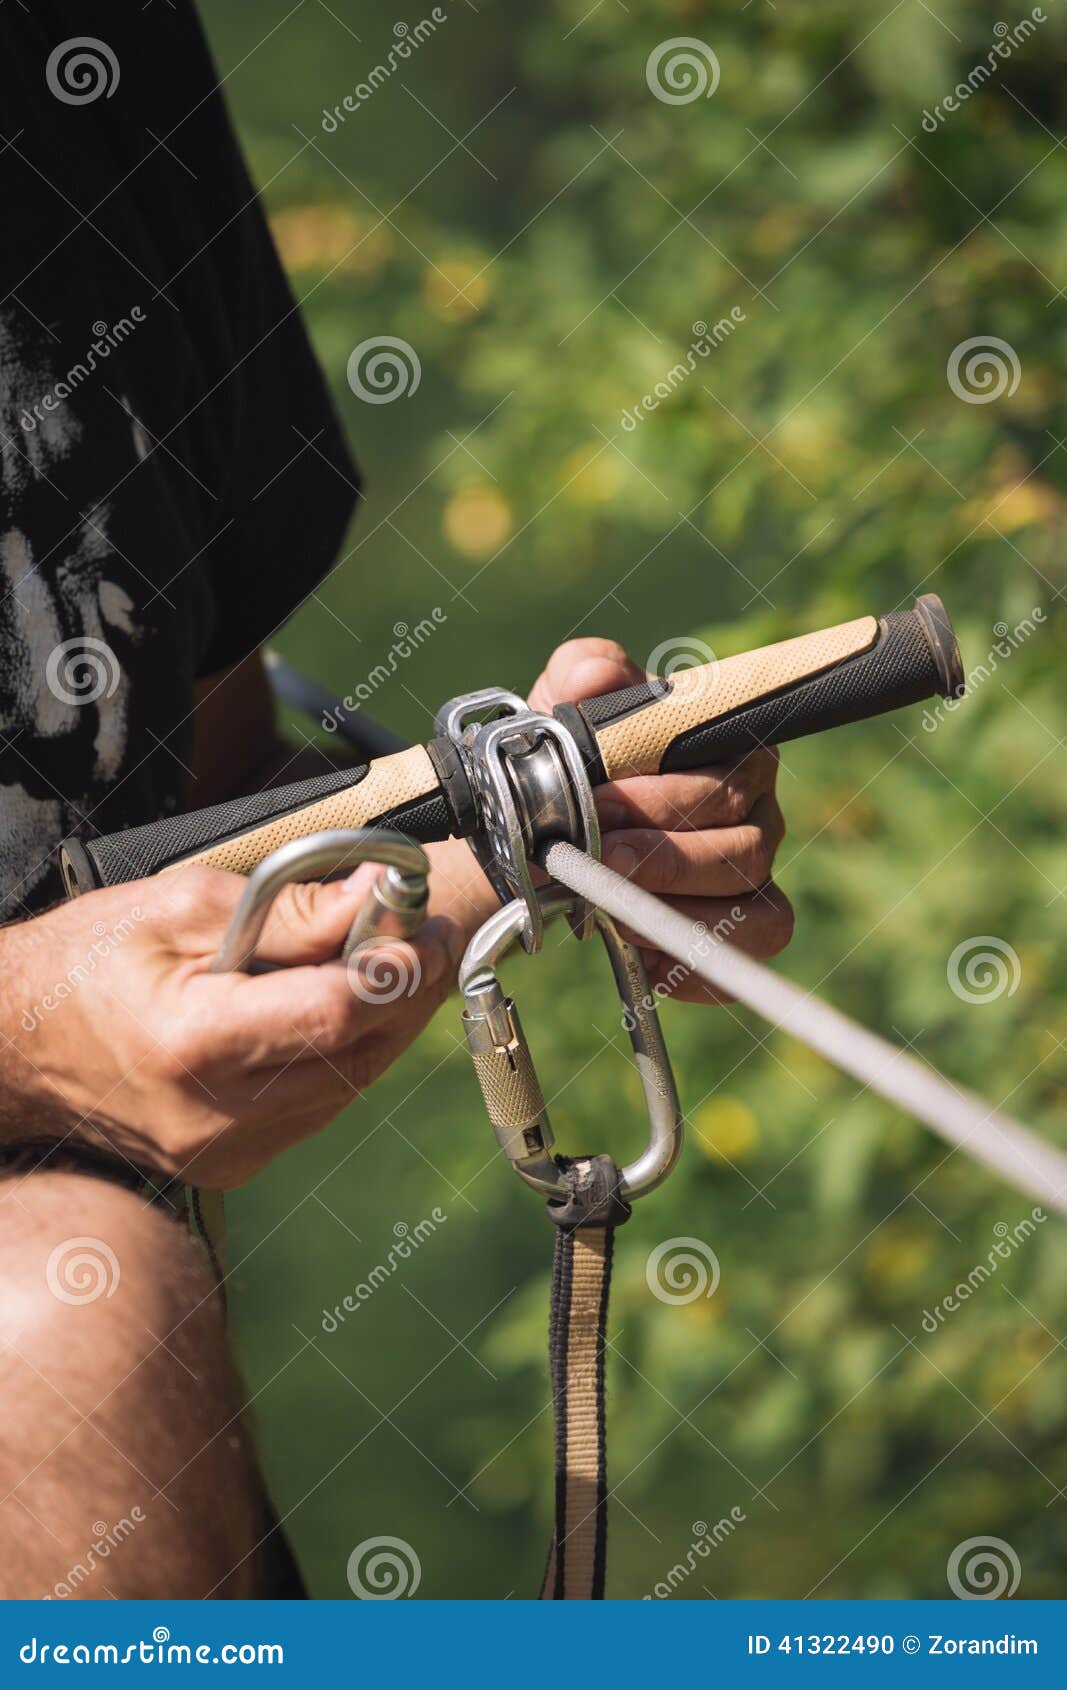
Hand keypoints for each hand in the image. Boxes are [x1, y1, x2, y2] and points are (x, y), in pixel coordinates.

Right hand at [0, 868, 463, 1188]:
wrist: (15, 1048)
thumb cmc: (85, 962)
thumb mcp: (178, 904)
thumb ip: (286, 909)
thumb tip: (374, 897)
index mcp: (193, 1044)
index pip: (331, 1014)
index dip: (392, 967)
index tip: (424, 922)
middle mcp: (217, 1115)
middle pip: (358, 1054)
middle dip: (407, 989)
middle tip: (430, 933)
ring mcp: (227, 1151)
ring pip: (352, 1084)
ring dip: (385, 1023)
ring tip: (393, 961)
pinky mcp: (234, 1163)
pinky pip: (322, 1105)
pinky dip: (345, 1055)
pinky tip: (344, 1009)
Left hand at [527, 638, 793, 1002]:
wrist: (543, 829)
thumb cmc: (573, 760)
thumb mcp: (563, 705)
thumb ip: (581, 673)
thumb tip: (595, 678)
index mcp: (732, 748)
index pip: (729, 775)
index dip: (667, 799)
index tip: (598, 807)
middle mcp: (758, 809)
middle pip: (744, 844)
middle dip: (659, 858)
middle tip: (591, 861)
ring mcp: (753, 874)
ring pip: (753, 904)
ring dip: (675, 912)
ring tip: (606, 905)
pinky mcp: (738, 930)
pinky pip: (744, 959)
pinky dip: (693, 966)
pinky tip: (636, 952)